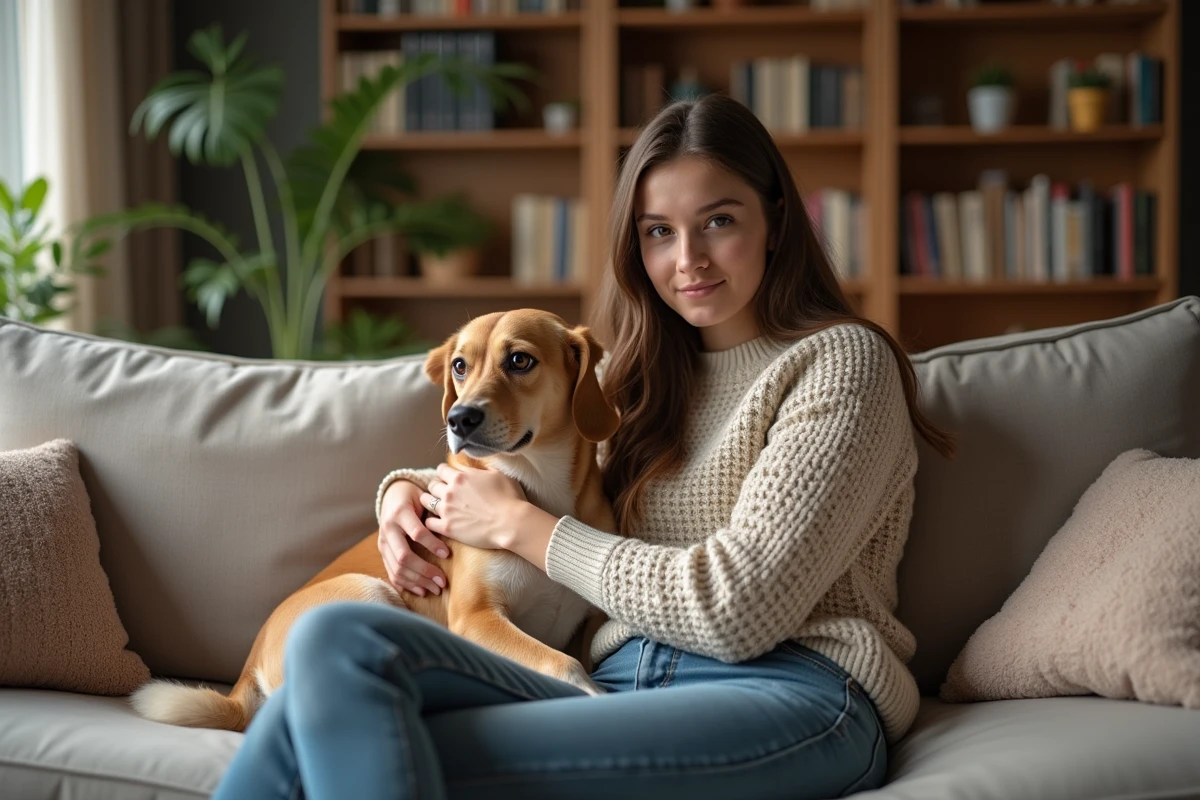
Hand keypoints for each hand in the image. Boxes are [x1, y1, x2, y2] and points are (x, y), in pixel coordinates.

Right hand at [377, 479, 448, 596]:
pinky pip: (391, 573)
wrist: (393, 494)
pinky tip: (421, 591)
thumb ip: (435, 511)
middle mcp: (388, 529)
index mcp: (400, 513)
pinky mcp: (382, 552)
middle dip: (424, 571)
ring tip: (436, 589)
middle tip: (443, 582)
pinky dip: (406, 585)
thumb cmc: (416, 497)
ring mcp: (382, 542)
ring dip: (417, 582)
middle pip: (404, 556)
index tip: (448, 554)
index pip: (416, 533)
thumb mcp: (425, 497)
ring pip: (397, 568)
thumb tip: (456, 528)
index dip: (432, 545)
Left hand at [421, 464, 527, 550]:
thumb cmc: (509, 498)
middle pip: (432, 485)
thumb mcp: (498, 475)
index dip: (445, 473)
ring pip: (426, 501)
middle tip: (443, 492)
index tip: (448, 478)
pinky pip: (429, 522)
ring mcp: (447, 510)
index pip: (441, 469)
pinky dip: (431, 521)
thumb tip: (477, 467)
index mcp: (461, 477)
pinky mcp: (447, 528)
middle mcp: (450, 491)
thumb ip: (482, 470)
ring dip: (430, 501)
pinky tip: (438, 522)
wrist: (511, 523)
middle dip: (437, 487)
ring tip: (437, 505)